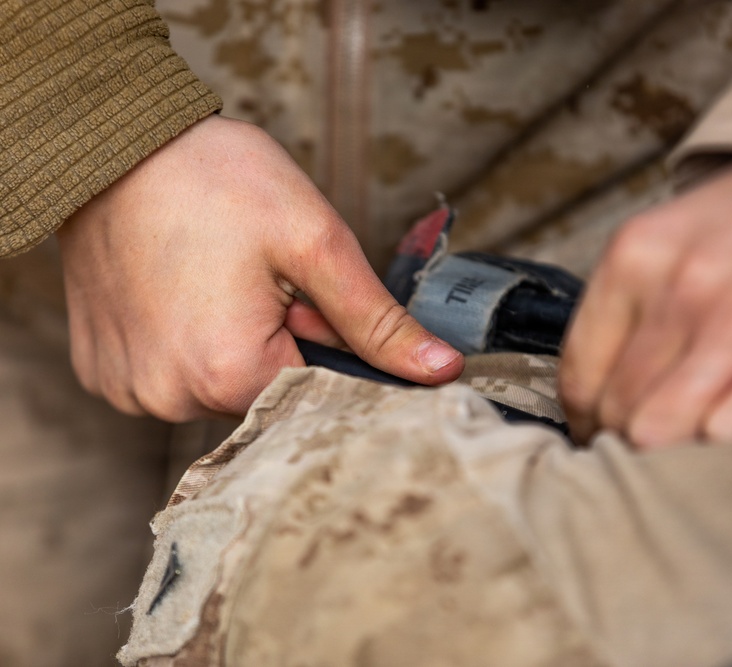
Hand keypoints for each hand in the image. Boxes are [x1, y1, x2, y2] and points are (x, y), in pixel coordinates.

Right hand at [57, 115, 462, 420]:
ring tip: (214, 280)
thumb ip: (378, 321)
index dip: (325, 343)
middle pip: (267, 394)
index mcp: (227, 374)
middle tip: (260, 280)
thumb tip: (441, 370)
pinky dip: (188, 343)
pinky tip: (180, 293)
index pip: (317, 395)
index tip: (307, 300)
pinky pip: (171, 376)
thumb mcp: (314, 244)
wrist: (113, 144)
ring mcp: (130, 390)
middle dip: (281, 343)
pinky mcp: (103, 372)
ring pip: (219, 386)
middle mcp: (170, 398)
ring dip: (234, 344)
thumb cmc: (212, 179)